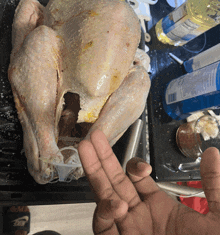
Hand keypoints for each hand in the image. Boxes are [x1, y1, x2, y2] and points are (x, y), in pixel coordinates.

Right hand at [78, 130, 219, 234]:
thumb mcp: (218, 216)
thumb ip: (213, 183)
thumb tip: (213, 153)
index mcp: (160, 208)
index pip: (137, 180)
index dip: (135, 166)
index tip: (143, 167)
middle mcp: (139, 216)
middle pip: (115, 181)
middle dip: (103, 158)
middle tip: (94, 138)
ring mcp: (127, 230)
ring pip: (103, 196)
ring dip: (94, 172)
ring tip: (87, 150)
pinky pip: (103, 226)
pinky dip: (105, 212)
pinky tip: (114, 202)